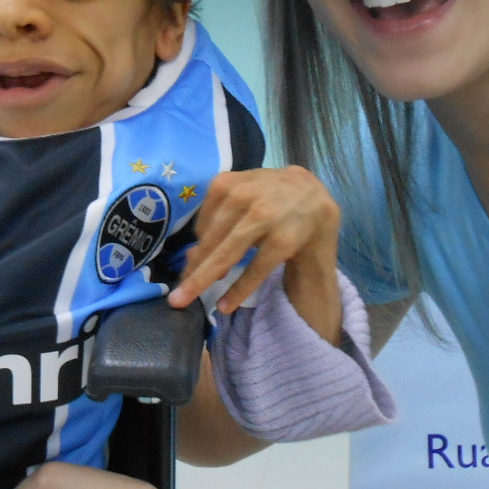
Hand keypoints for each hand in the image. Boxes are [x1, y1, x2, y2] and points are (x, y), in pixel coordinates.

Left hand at [169, 166, 342, 341]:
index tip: (186, 273)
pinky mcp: (282, 239)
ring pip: (226, 254)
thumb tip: (190, 257)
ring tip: (188, 299)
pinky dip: (238, 289)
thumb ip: (216, 222)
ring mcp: (263, 217)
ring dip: (204, 279)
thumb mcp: (241, 197)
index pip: (203, 226)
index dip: (194, 253)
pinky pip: (254, 268)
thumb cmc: (268, 196)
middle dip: (192, 270)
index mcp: (226, 184)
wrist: (312, 194)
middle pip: (210, 241)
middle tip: (176, 296)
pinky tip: (225, 304)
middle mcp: (242, 197)